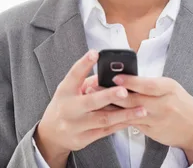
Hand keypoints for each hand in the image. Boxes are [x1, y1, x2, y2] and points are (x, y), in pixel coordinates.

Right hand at [34, 50, 147, 166]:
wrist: (51, 134)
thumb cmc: (65, 106)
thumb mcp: (69, 90)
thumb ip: (87, 82)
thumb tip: (109, 76)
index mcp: (65, 91)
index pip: (74, 75)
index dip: (84, 63)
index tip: (95, 53)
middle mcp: (69, 108)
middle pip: (90, 102)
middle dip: (109, 96)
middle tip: (125, 91)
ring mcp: (75, 125)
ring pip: (102, 120)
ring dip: (123, 114)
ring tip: (141, 110)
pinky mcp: (83, 139)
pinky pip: (105, 132)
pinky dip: (120, 125)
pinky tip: (132, 120)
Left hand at [86, 75, 192, 157]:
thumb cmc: (181, 103)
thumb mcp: (170, 87)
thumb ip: (150, 84)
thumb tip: (127, 77)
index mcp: (168, 88)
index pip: (147, 84)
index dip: (129, 81)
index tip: (114, 77)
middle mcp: (163, 104)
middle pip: (135, 99)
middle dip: (113, 93)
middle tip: (95, 86)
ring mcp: (157, 119)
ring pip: (130, 113)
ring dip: (112, 106)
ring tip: (96, 100)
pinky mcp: (152, 131)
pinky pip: (132, 123)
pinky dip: (119, 117)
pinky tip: (106, 113)